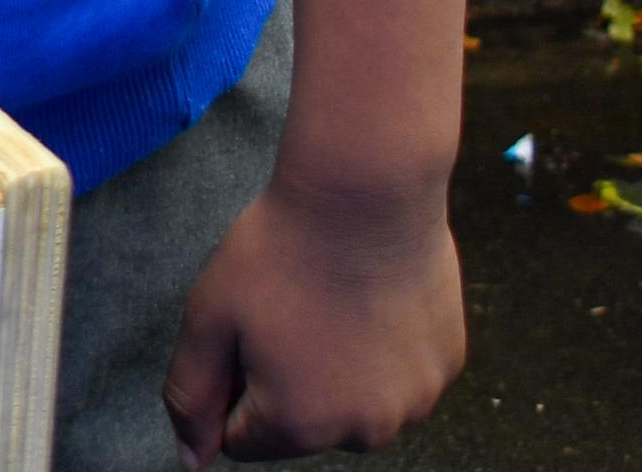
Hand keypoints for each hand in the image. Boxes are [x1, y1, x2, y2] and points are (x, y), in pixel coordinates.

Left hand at [164, 178, 462, 460]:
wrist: (363, 195)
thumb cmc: (281, 254)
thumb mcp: (207, 321)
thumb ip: (192, 397)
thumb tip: (194, 459)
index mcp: (301, 425)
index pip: (243, 441)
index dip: (231, 385)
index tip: (242, 333)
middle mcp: (367, 430)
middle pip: (302, 426)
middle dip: (282, 381)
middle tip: (284, 311)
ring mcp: (418, 401)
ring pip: (355, 403)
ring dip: (336, 369)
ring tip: (327, 302)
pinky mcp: (449, 366)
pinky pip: (399, 374)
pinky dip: (381, 348)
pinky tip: (367, 298)